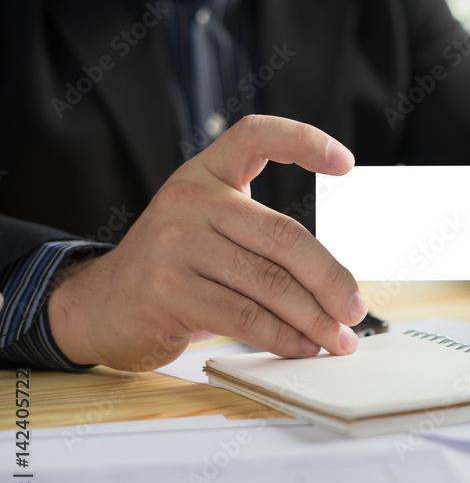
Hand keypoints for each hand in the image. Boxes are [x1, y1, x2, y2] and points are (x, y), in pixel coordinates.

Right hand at [48, 115, 367, 370]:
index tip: (346, 163)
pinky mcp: (167, 290)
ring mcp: (174, 244)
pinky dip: (282, 337)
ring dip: (313, 318)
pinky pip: (245, 316)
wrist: (101, 305)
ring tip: (336, 339)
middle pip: (283, 236)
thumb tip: (338, 286)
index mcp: (205, 174)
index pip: (255, 135)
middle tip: (355, 309)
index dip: (303, 141)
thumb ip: (263, 239)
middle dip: (330, 279)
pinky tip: (302, 347)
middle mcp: (189, 200)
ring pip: (269, 283)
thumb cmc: (175, 268)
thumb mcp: (210, 230)